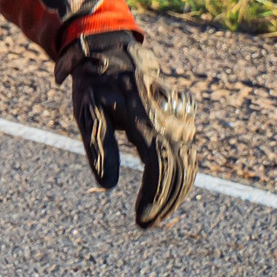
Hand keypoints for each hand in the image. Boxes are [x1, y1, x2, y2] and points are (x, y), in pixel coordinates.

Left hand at [62, 30, 195, 227]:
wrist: (112, 51)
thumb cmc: (94, 83)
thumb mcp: (87, 112)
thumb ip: (99, 147)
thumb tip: (107, 185)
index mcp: (144, 117)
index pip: (158, 166)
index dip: (153, 196)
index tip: (141, 219)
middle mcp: (170, 119)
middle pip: (177, 169)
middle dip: (165, 201)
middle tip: (146, 224)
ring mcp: (180, 119)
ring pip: (188, 164)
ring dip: (176, 194)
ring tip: (156, 216)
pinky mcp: (183, 120)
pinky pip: (189, 154)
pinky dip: (183, 177)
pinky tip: (170, 195)